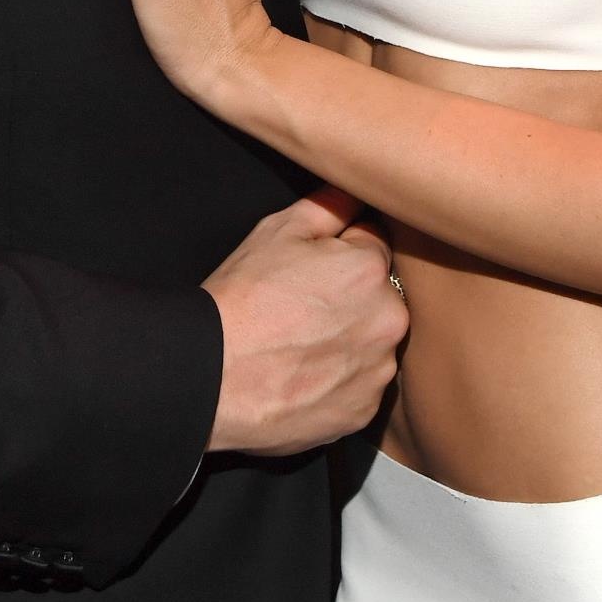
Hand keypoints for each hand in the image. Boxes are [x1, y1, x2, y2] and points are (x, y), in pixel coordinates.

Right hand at [204, 187, 407, 454]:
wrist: (212, 377)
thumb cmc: (242, 299)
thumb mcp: (277, 232)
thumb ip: (329, 205)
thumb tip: (355, 189)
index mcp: (371, 269)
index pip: (373, 246)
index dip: (340, 254)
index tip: (311, 270)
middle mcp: (389, 320)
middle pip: (380, 298)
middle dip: (353, 299)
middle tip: (303, 311)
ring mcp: (378, 370)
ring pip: (373, 344)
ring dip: (350, 343)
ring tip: (301, 347)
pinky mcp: (363, 411)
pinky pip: (361, 387)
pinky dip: (340, 382)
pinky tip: (304, 376)